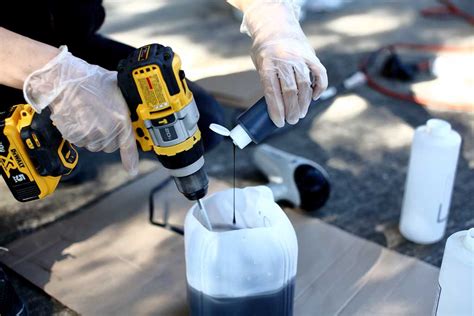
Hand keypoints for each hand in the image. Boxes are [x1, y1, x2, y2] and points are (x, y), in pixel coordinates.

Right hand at [23, 46, 138, 175]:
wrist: (65, 80)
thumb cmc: (90, 81)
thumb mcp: (116, 89)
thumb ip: (124, 104)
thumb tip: (129, 106)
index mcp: (121, 120)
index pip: (128, 145)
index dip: (131, 160)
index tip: (132, 170)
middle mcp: (107, 131)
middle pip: (109, 146)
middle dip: (107, 137)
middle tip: (100, 119)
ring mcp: (90, 135)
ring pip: (94, 145)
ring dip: (92, 136)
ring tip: (87, 116)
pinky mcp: (75, 137)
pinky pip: (80, 142)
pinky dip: (78, 134)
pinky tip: (77, 118)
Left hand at [242, 1, 327, 126]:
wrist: (276, 25)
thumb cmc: (265, 50)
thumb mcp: (259, 64)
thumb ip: (267, 82)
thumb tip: (275, 108)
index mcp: (267, 63)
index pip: (272, 92)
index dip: (276, 110)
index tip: (279, 123)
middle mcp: (284, 60)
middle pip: (289, 91)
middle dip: (291, 110)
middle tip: (292, 121)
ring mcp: (299, 56)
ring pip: (304, 85)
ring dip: (304, 103)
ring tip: (300, 114)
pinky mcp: (311, 55)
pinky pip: (319, 74)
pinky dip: (319, 87)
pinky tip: (314, 97)